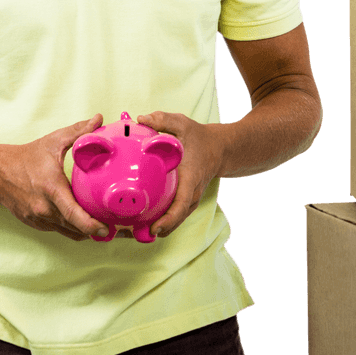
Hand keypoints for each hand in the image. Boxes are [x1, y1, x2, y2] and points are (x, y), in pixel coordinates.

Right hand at [0, 114, 109, 240]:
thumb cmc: (27, 157)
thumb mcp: (54, 141)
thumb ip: (79, 131)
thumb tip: (99, 119)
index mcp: (52, 189)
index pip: (74, 215)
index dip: (93, 225)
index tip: (107, 227)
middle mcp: (45, 208)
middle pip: (75, 228)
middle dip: (96, 229)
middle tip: (115, 226)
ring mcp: (39, 218)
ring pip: (68, 232)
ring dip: (85, 231)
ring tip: (103, 225)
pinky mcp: (35, 223)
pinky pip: (58, 230)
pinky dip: (72, 228)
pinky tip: (83, 222)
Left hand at [135, 111, 227, 237]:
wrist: (220, 148)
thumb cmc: (200, 138)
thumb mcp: (183, 124)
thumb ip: (163, 120)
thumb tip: (141, 119)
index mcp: (191, 177)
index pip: (182, 203)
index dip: (170, 218)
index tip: (155, 228)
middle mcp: (192, 192)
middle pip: (178, 218)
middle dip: (159, 229)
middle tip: (135, 235)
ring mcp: (191, 197)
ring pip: (177, 219)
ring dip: (160, 228)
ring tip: (136, 233)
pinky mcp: (187, 199)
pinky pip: (177, 214)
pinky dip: (164, 221)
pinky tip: (146, 224)